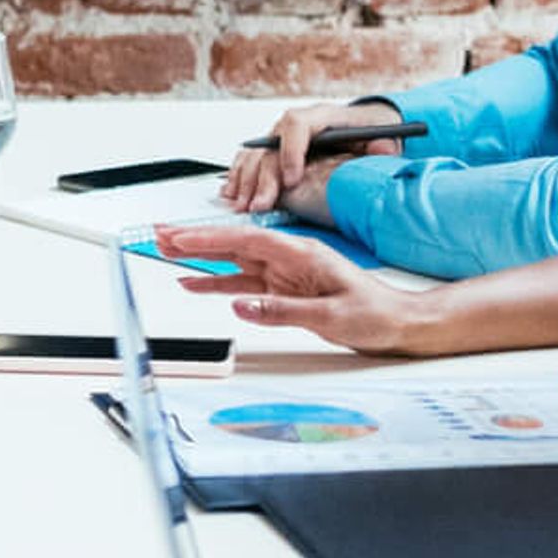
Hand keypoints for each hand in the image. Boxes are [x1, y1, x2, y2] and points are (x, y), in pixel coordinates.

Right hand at [152, 224, 437, 354]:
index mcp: (301, 254)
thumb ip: (282, 310)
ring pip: (232, 262)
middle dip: (194, 238)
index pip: (246, 241)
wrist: (399, 323)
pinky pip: (243, 284)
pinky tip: (195, 282)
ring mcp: (284, 273)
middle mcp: (288, 258)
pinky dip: (217, 283)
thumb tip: (242, 305)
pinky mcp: (284, 290)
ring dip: (200, 257)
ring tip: (166, 252)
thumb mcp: (330, 316)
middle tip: (159, 234)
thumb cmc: (375, 313)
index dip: (210, 238)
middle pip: (232, 244)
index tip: (180, 238)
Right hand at [221, 96, 408, 215]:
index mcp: (323, 115)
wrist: (370, 124)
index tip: (292, 180)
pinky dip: (239, 175)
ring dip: (246, 180)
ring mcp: (284, 136)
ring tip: (241, 205)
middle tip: (260, 204)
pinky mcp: (278, 149)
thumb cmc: (374, 130)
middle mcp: (298, 124)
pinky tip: (231, 193)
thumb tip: (382, 148)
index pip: (296, 125)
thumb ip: (383, 144)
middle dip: (263, 177)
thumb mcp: (385, 135)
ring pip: (255, 153)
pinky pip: (251, 158)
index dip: (290, 152)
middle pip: (270, 145)